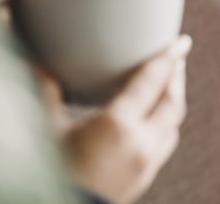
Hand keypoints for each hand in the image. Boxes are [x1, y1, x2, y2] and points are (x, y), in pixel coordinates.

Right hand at [39, 36, 192, 203]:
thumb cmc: (50, 173)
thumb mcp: (47, 131)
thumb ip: (46, 94)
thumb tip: (39, 66)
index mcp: (118, 125)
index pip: (152, 81)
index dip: (168, 58)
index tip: (181, 41)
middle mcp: (140, 143)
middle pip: (172, 102)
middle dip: (176, 77)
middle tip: (176, 58)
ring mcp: (146, 164)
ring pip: (173, 125)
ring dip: (173, 102)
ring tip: (168, 85)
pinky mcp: (143, 178)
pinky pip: (165, 144)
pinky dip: (165, 125)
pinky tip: (155, 120)